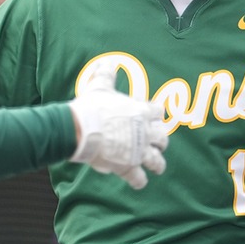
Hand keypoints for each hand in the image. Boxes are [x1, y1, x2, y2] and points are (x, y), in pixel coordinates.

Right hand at [68, 74, 168, 188]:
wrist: (81, 129)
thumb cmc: (91, 107)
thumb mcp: (100, 87)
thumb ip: (106, 74)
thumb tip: (108, 61)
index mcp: (141, 112)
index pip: (158, 112)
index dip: (156, 114)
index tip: (155, 115)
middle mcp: (144, 133)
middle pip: (162, 138)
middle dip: (161, 141)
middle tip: (158, 143)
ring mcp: (138, 151)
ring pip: (156, 160)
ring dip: (157, 164)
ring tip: (158, 167)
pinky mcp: (128, 167)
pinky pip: (138, 178)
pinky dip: (139, 181)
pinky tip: (139, 182)